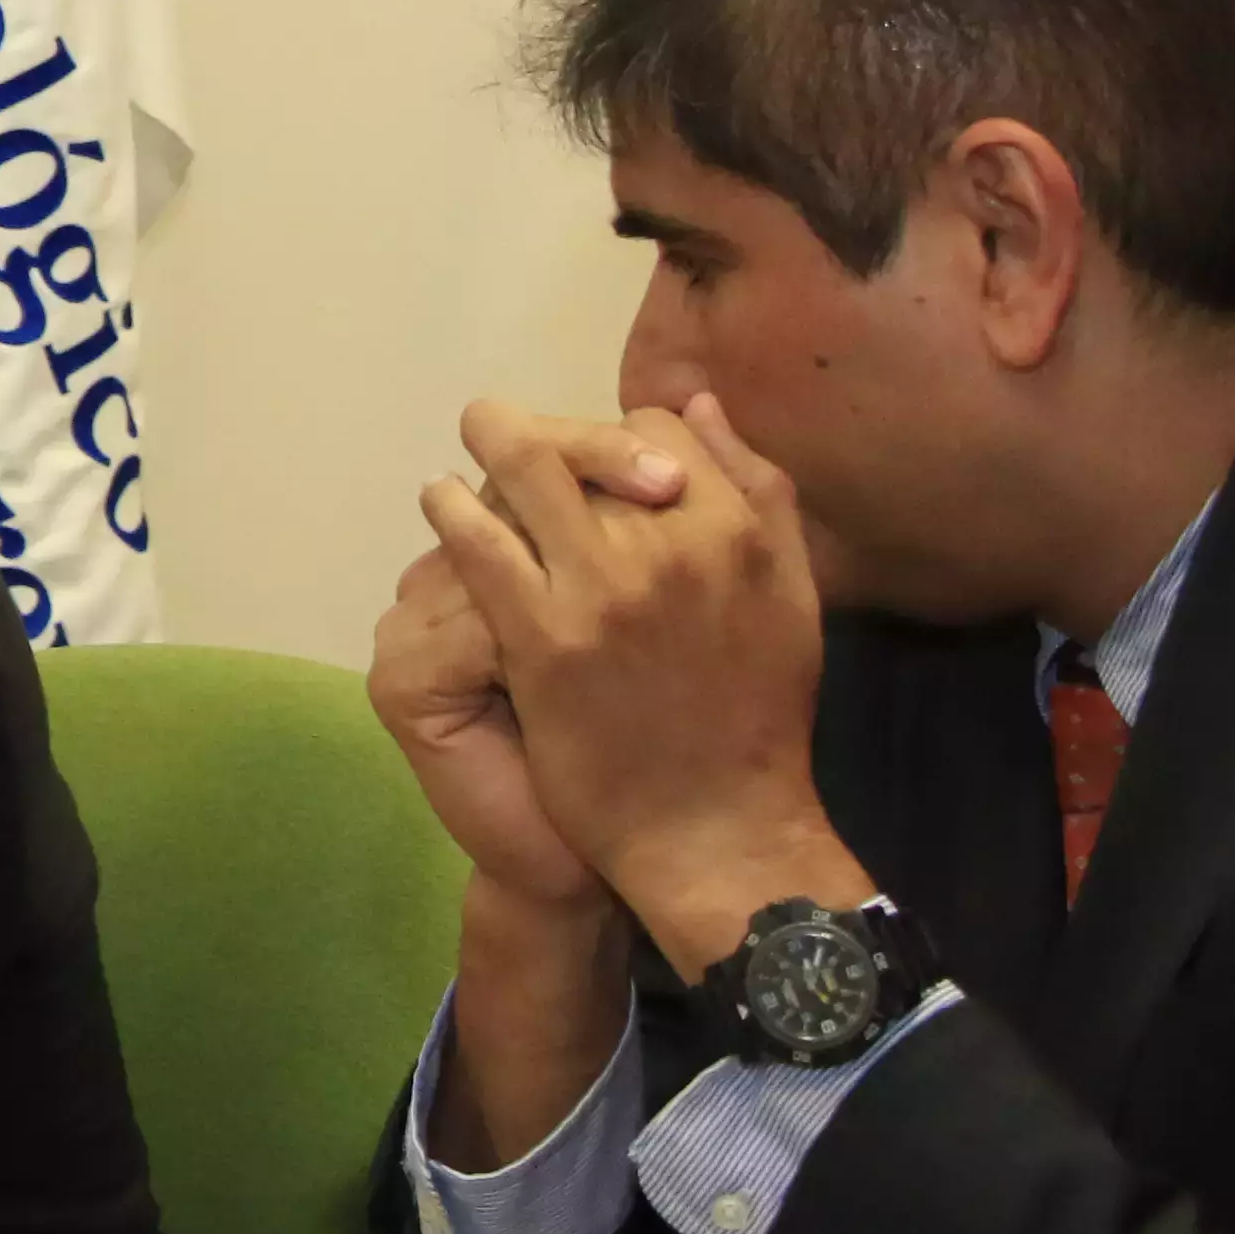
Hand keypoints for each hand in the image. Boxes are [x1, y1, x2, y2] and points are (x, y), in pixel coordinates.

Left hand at [421, 394, 873, 972]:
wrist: (715, 829)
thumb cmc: (756, 718)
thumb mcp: (790, 594)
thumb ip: (757, 492)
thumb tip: (699, 404)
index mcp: (739, 529)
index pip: (657, 427)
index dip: (617, 437)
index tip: (593, 462)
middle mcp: (675, 543)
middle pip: (585, 441)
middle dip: (542, 435)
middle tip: (499, 432)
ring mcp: (604, 586)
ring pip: (524, 471)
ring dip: (488, 452)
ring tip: (466, 461)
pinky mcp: (543, 635)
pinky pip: (480, 543)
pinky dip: (454, 513)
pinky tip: (445, 509)